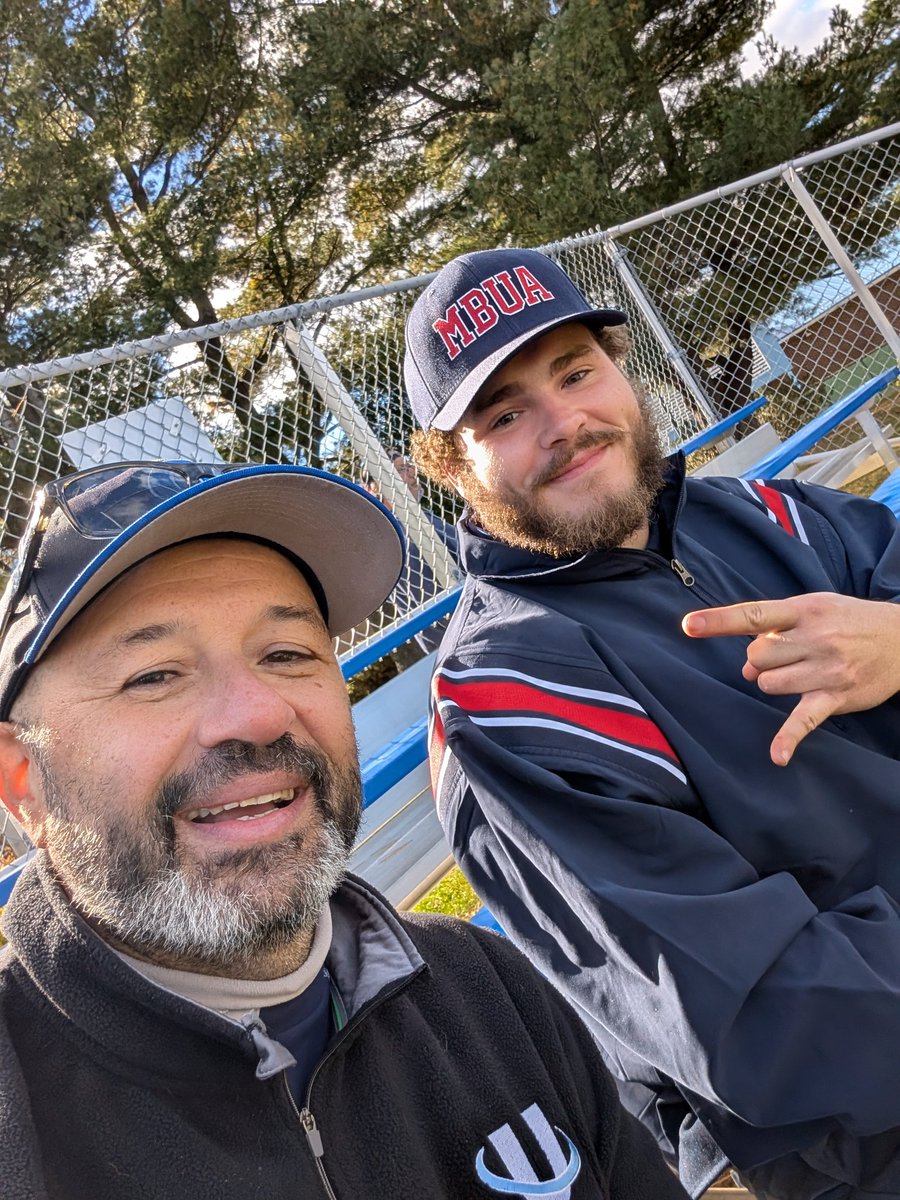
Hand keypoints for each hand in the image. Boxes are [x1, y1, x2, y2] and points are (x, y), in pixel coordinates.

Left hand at [682, 593, 899, 765]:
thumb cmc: (847, 621)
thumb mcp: (814, 608)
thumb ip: (775, 631)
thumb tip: (747, 668)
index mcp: (803, 610)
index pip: (754, 615)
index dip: (719, 621)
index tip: (688, 626)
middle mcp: (815, 637)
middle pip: (756, 658)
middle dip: (761, 661)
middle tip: (786, 656)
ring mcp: (826, 668)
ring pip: (769, 684)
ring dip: (775, 682)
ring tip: (800, 673)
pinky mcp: (835, 696)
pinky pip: (805, 719)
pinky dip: (790, 738)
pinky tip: (778, 756)